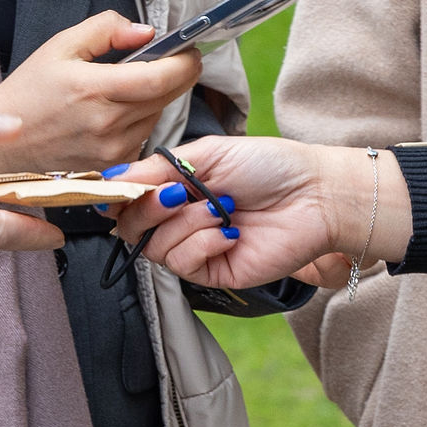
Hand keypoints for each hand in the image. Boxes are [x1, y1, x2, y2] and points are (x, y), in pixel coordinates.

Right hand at [0, 12, 196, 182]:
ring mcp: (112, 152)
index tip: (188, 49)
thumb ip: (106, 29)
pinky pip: (142, 137)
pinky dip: (139, 122)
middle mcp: (108, 125)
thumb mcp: (59, 47)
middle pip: (167, 97)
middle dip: (175, 75)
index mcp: (95, 89)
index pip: (164, 78)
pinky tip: (113, 115)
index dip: (186, 62)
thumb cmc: (26, 94)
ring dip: (155, 99)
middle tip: (165, 60)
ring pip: (157, 117)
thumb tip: (147, 32)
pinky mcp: (112, 169)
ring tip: (127, 88)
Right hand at [110, 135, 398, 291]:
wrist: (315, 195)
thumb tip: (111, 179)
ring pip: (155, 248)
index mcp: (176, 188)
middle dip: (148, 209)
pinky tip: (230, 232)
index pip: (129, 200)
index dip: (119, 196)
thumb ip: (157, 169)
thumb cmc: (268, 166)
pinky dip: (201, 244)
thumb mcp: (207, 154)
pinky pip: (183, 265)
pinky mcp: (215, 272)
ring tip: (220, 207)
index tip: (122, 188)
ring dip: (184, 224)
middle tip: (177, 194)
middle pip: (131, 229)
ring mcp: (197, 248)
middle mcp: (181, 220)